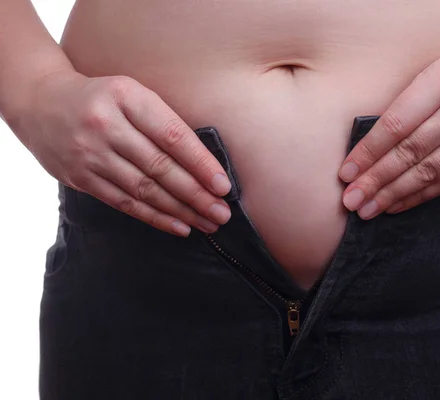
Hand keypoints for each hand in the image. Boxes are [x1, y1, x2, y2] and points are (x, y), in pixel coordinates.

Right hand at [18, 71, 231, 235]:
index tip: (223, 185)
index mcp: (126, 98)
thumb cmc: (102, 98)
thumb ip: (162, 121)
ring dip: (181, 211)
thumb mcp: (132, 93)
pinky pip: (124, 203)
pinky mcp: (81, 178)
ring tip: (208, 223)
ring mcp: (90, 154)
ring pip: (144, 189)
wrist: (42, 103)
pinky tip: (180, 226)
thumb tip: (205, 164)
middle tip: (222, 213)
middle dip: (196, 194)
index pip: (172, 136)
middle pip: (160, 167)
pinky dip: (155, 217)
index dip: (200, 164)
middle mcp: (106, 126)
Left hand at [339, 39, 439, 218]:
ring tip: (368, 209)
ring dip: (394, 194)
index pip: (397, 124)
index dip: (368, 152)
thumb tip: (367, 151)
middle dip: (376, 180)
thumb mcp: (436, 73)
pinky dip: (421, 196)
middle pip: (411, 152)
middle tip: (351, 200)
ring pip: (430, 172)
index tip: (346, 172)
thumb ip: (407, 105)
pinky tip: (398, 204)